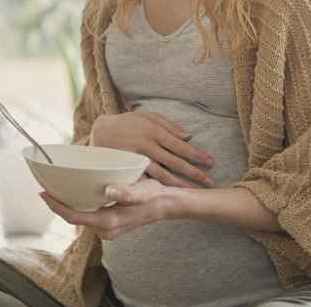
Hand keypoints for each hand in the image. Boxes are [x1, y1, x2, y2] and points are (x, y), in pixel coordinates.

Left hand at [39, 177, 182, 240]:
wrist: (165, 204)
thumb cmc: (152, 196)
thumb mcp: (141, 192)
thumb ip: (126, 193)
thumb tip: (109, 190)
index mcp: (108, 222)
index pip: (74, 216)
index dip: (56, 206)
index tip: (43, 193)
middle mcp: (105, 229)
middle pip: (73, 218)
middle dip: (57, 204)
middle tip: (44, 186)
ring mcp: (106, 229)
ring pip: (79, 217)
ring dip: (67, 204)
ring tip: (55, 187)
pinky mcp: (107, 224)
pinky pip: (87, 215)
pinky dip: (78, 205)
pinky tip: (73, 192)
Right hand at [90, 107, 214, 187]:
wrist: (100, 131)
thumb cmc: (127, 123)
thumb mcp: (147, 116)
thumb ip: (169, 125)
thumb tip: (189, 136)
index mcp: (155, 131)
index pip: (181, 146)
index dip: (197, 155)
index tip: (211, 163)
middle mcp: (148, 144)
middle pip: (176, 162)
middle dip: (195, 173)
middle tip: (210, 182)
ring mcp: (137, 158)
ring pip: (163, 175)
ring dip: (180, 184)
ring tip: (193, 192)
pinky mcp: (128, 168)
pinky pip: (146, 180)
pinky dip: (159, 188)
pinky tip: (170, 194)